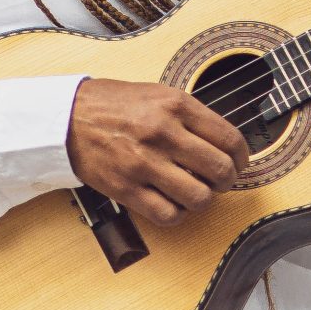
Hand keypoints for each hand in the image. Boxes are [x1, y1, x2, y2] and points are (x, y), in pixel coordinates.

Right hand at [65, 77, 250, 227]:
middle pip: (220, 170)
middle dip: (227, 181)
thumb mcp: (160, 94)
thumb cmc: (115, 105)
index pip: (230, 139)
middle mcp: (163, 133)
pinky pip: (168, 214)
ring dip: (204, 200)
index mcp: (176, 105)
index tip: (239, 163)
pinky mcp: (125, 188)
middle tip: (220, 181)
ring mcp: (143, 162)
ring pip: (199, 197)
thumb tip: (226, 144)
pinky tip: (174, 204)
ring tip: (196, 192)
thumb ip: (193, 116)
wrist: (67, 117)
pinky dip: (178, 214)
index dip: (242, 157)